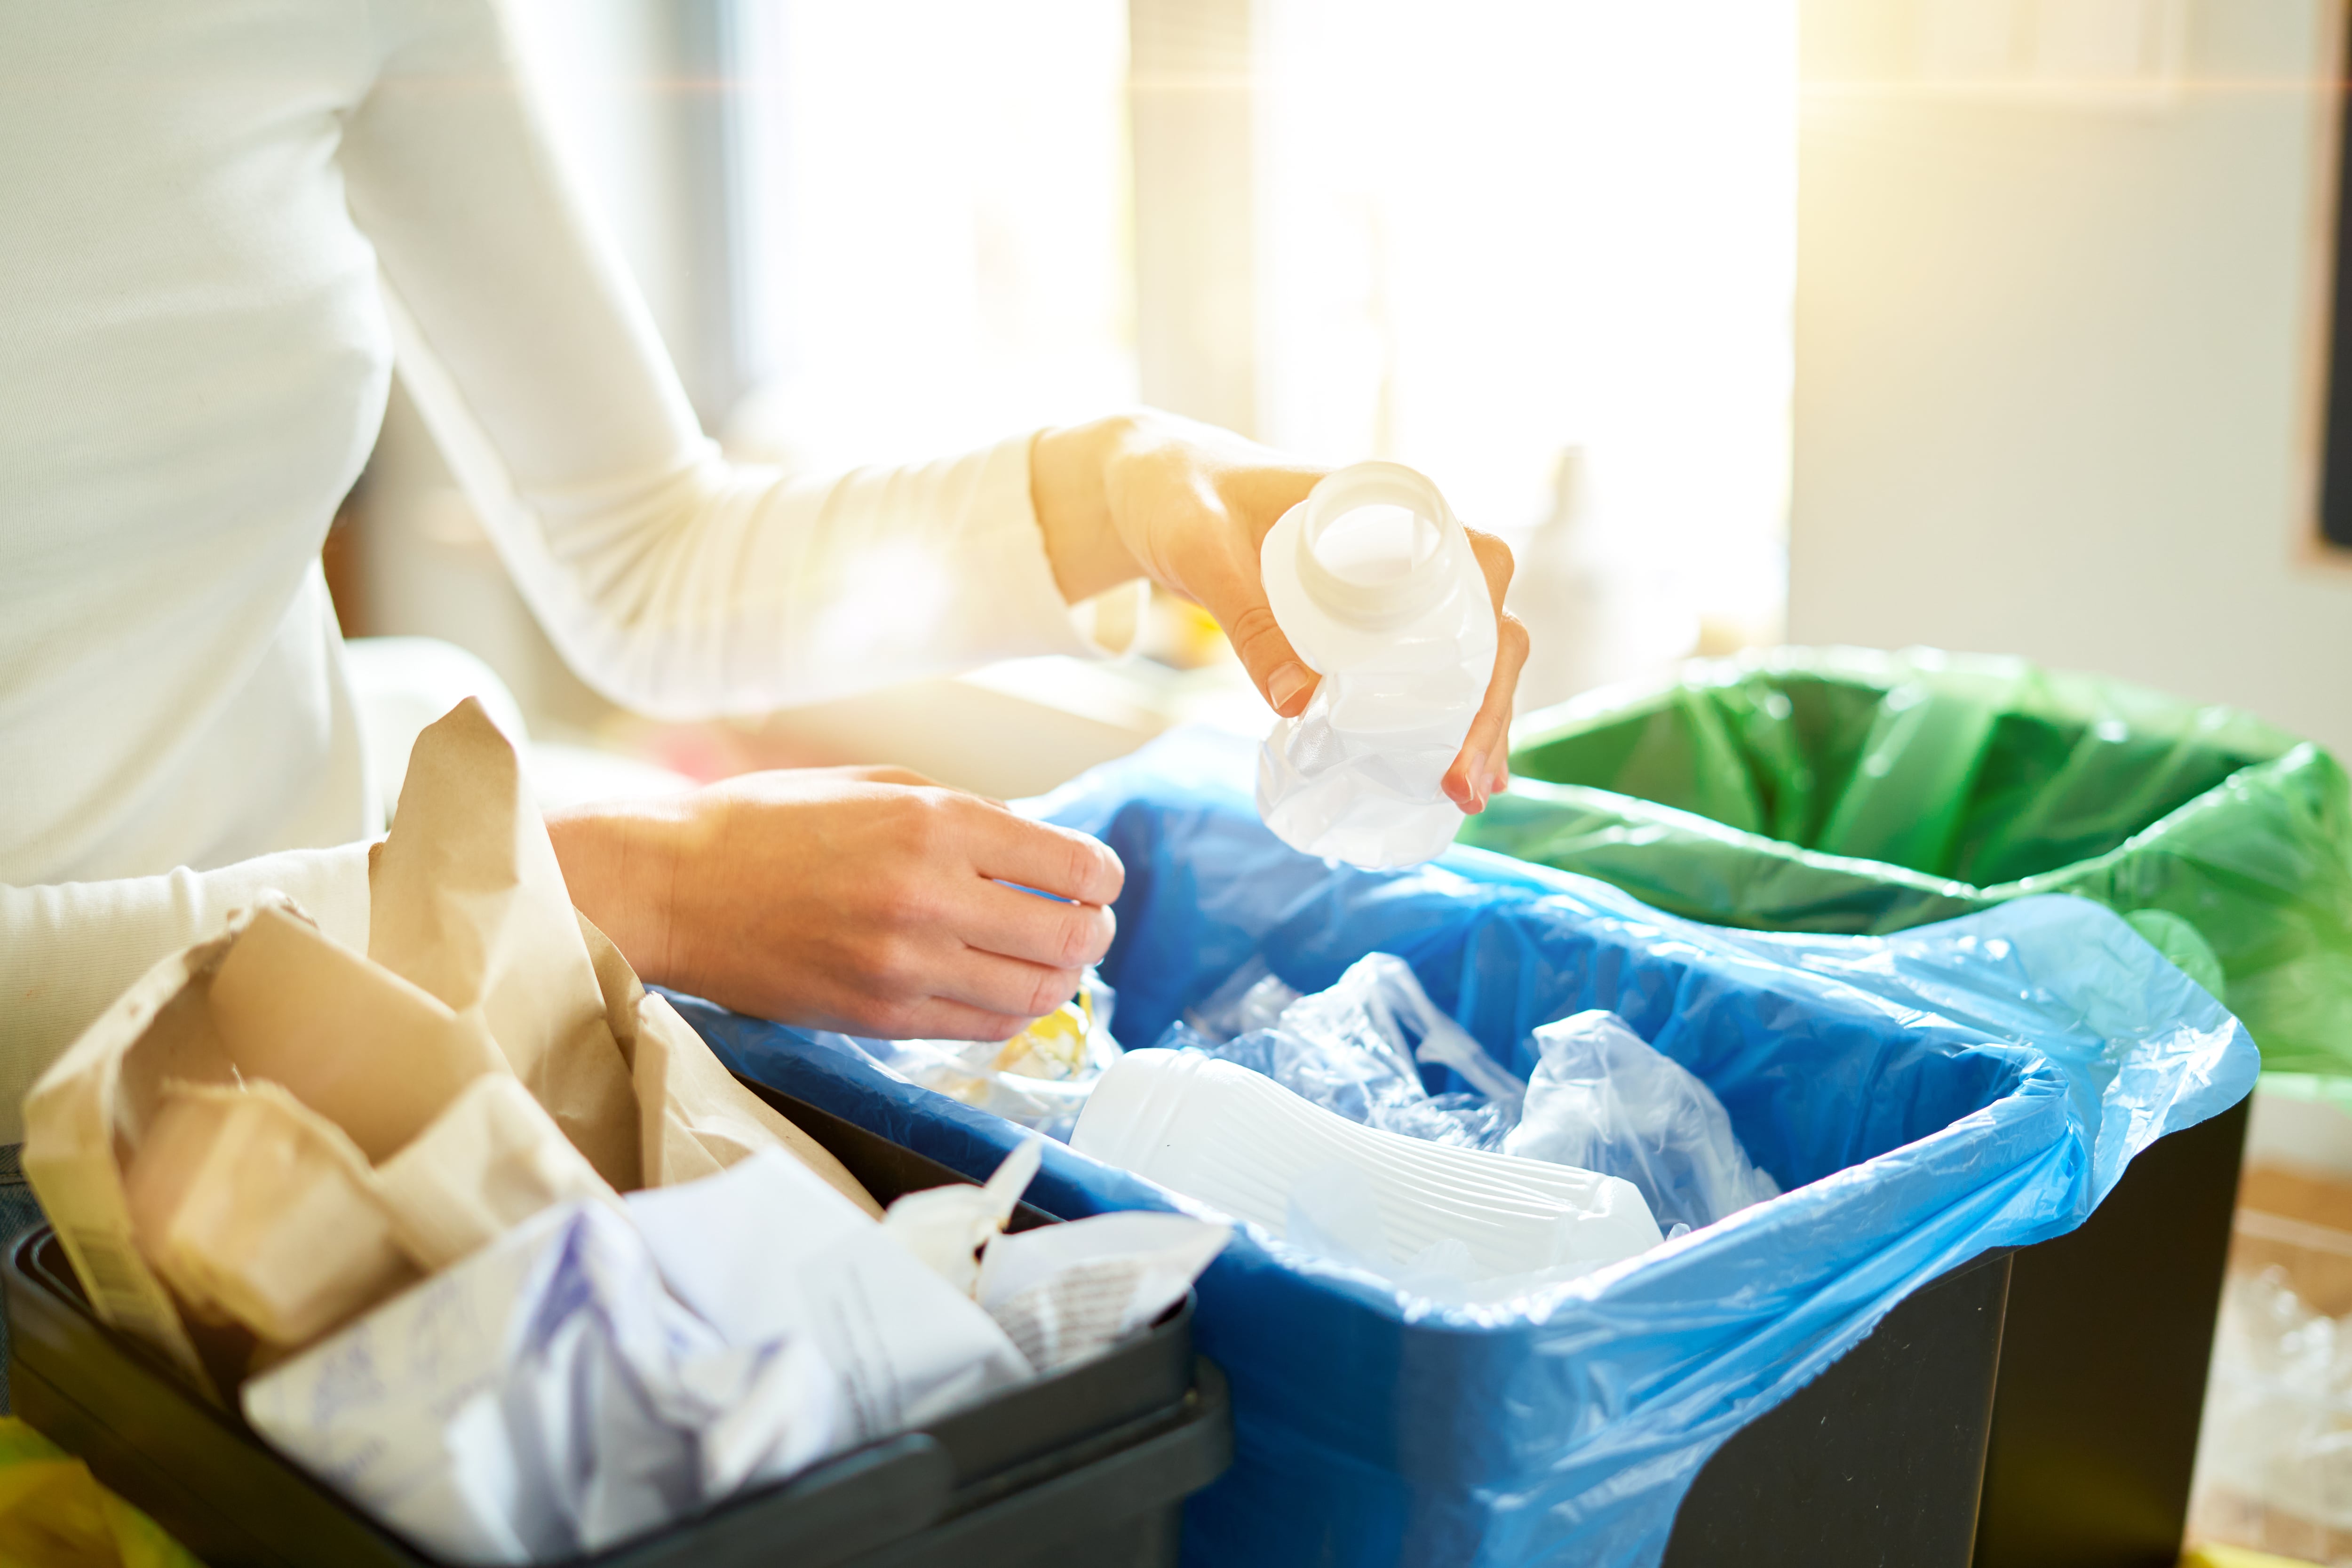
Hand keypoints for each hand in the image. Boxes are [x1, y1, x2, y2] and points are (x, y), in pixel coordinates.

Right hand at [548, 766, 1122, 1038]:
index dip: (1101, 876)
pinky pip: (982, 1027)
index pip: (1074, 866)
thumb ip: (967, 816)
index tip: (1093, 878)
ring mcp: (906, 966)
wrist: (676, 887)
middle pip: (1071, 937)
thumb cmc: (770, 824)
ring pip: (1036, 994)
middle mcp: (930, 896)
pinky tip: (1001, 987)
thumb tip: (1042, 851)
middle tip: (1086, 923)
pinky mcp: (881, 1016)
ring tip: (1050, 961)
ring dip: (1060, 979)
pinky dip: (1010, 1012)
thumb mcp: (879, 786)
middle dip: (1094, 930)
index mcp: (935, 823)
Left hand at [1033, 411, 1530, 809]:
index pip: (1482, 566)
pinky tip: (1444, 775)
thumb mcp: (1206, 552)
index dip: (1492, 638)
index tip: (1473, 703)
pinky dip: (1439, 719)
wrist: (1161, 491)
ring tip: (1466, 796)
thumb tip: (1299, 704)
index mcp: (1392, 508)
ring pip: (1465, 657)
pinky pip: (1422, 670)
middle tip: (1464, 785)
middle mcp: (1410, 546)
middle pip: (1485, 628)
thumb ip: (1247, 617)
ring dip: (1474, 725)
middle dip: (1488, 708)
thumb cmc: (1185, 499)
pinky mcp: (1366, 623)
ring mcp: (1393, 589)